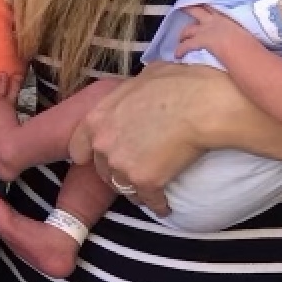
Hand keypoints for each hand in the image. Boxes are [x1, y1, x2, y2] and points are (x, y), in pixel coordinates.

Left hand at [68, 62, 231, 215]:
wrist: (203, 106)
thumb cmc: (179, 85)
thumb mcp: (145, 76)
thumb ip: (132, 90)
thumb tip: (141, 89)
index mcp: (97, 119)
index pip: (78, 147)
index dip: (89, 154)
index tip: (100, 158)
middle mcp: (104, 146)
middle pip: (103, 171)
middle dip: (117, 172)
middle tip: (135, 169)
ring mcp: (123, 167)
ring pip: (124, 189)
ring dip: (135, 191)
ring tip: (150, 190)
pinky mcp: (146, 183)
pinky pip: (150, 202)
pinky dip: (158, 204)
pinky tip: (165, 205)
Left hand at [174, 5, 256, 62]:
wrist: (242, 46)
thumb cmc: (249, 42)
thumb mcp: (246, 32)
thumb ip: (241, 33)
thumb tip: (244, 38)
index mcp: (227, 18)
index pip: (214, 9)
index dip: (206, 7)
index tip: (201, 4)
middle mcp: (215, 20)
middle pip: (197, 11)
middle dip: (189, 9)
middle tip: (182, 8)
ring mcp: (206, 29)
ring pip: (189, 28)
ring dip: (183, 33)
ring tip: (180, 38)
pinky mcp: (201, 40)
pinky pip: (186, 45)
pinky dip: (180, 50)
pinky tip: (177, 55)